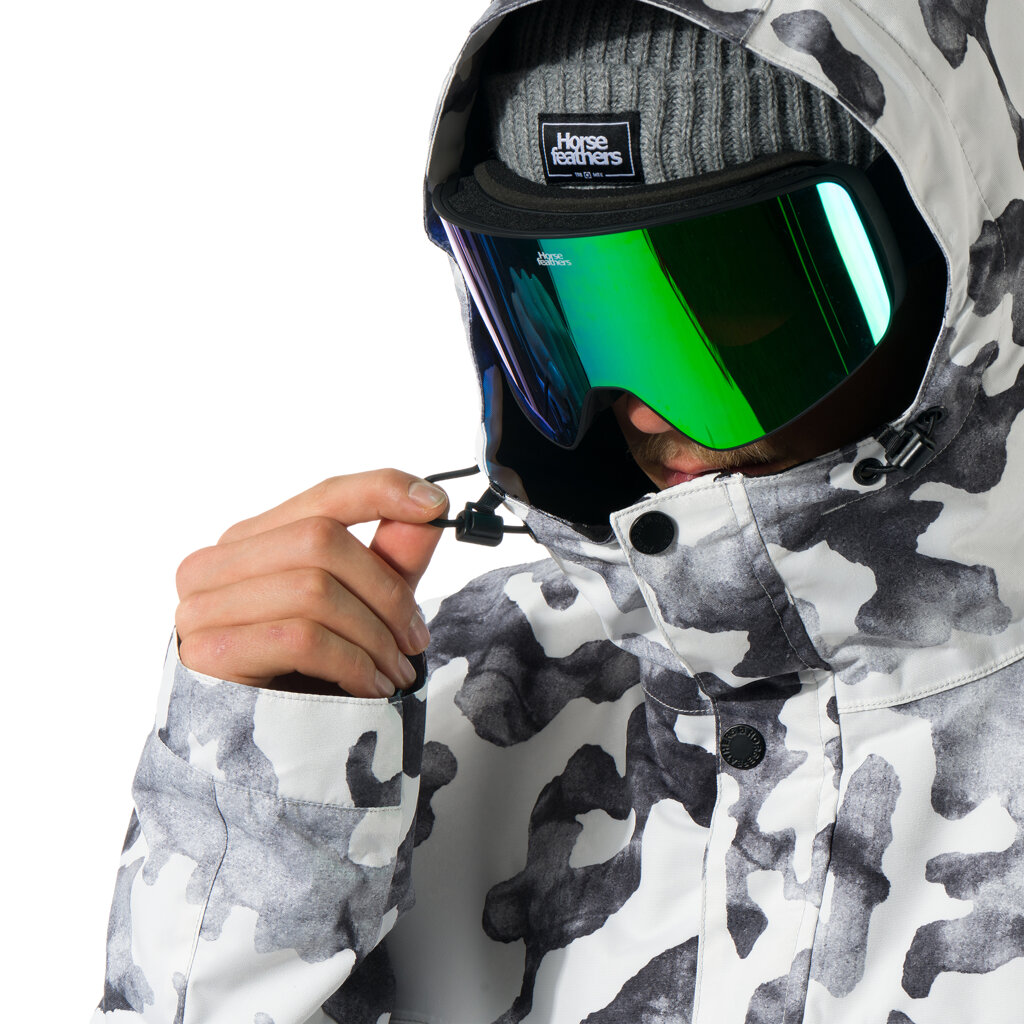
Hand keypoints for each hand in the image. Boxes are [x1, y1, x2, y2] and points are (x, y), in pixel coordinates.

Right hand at [174, 470, 448, 696]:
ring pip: (314, 589)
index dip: (380, 491)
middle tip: (416, 639)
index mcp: (250, 542)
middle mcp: (214, 564)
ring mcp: (202, 607)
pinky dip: (352, 662)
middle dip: (386, 591)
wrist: (260, 763)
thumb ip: (388, 559)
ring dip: (374, 636)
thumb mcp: (360, 611)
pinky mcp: (209, 653)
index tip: (436, 504)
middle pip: (321, 540)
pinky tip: (371, 688)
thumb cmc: (305, 678)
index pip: (321, 499)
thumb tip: (429, 510)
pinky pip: (300, 638)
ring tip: (396, 673)